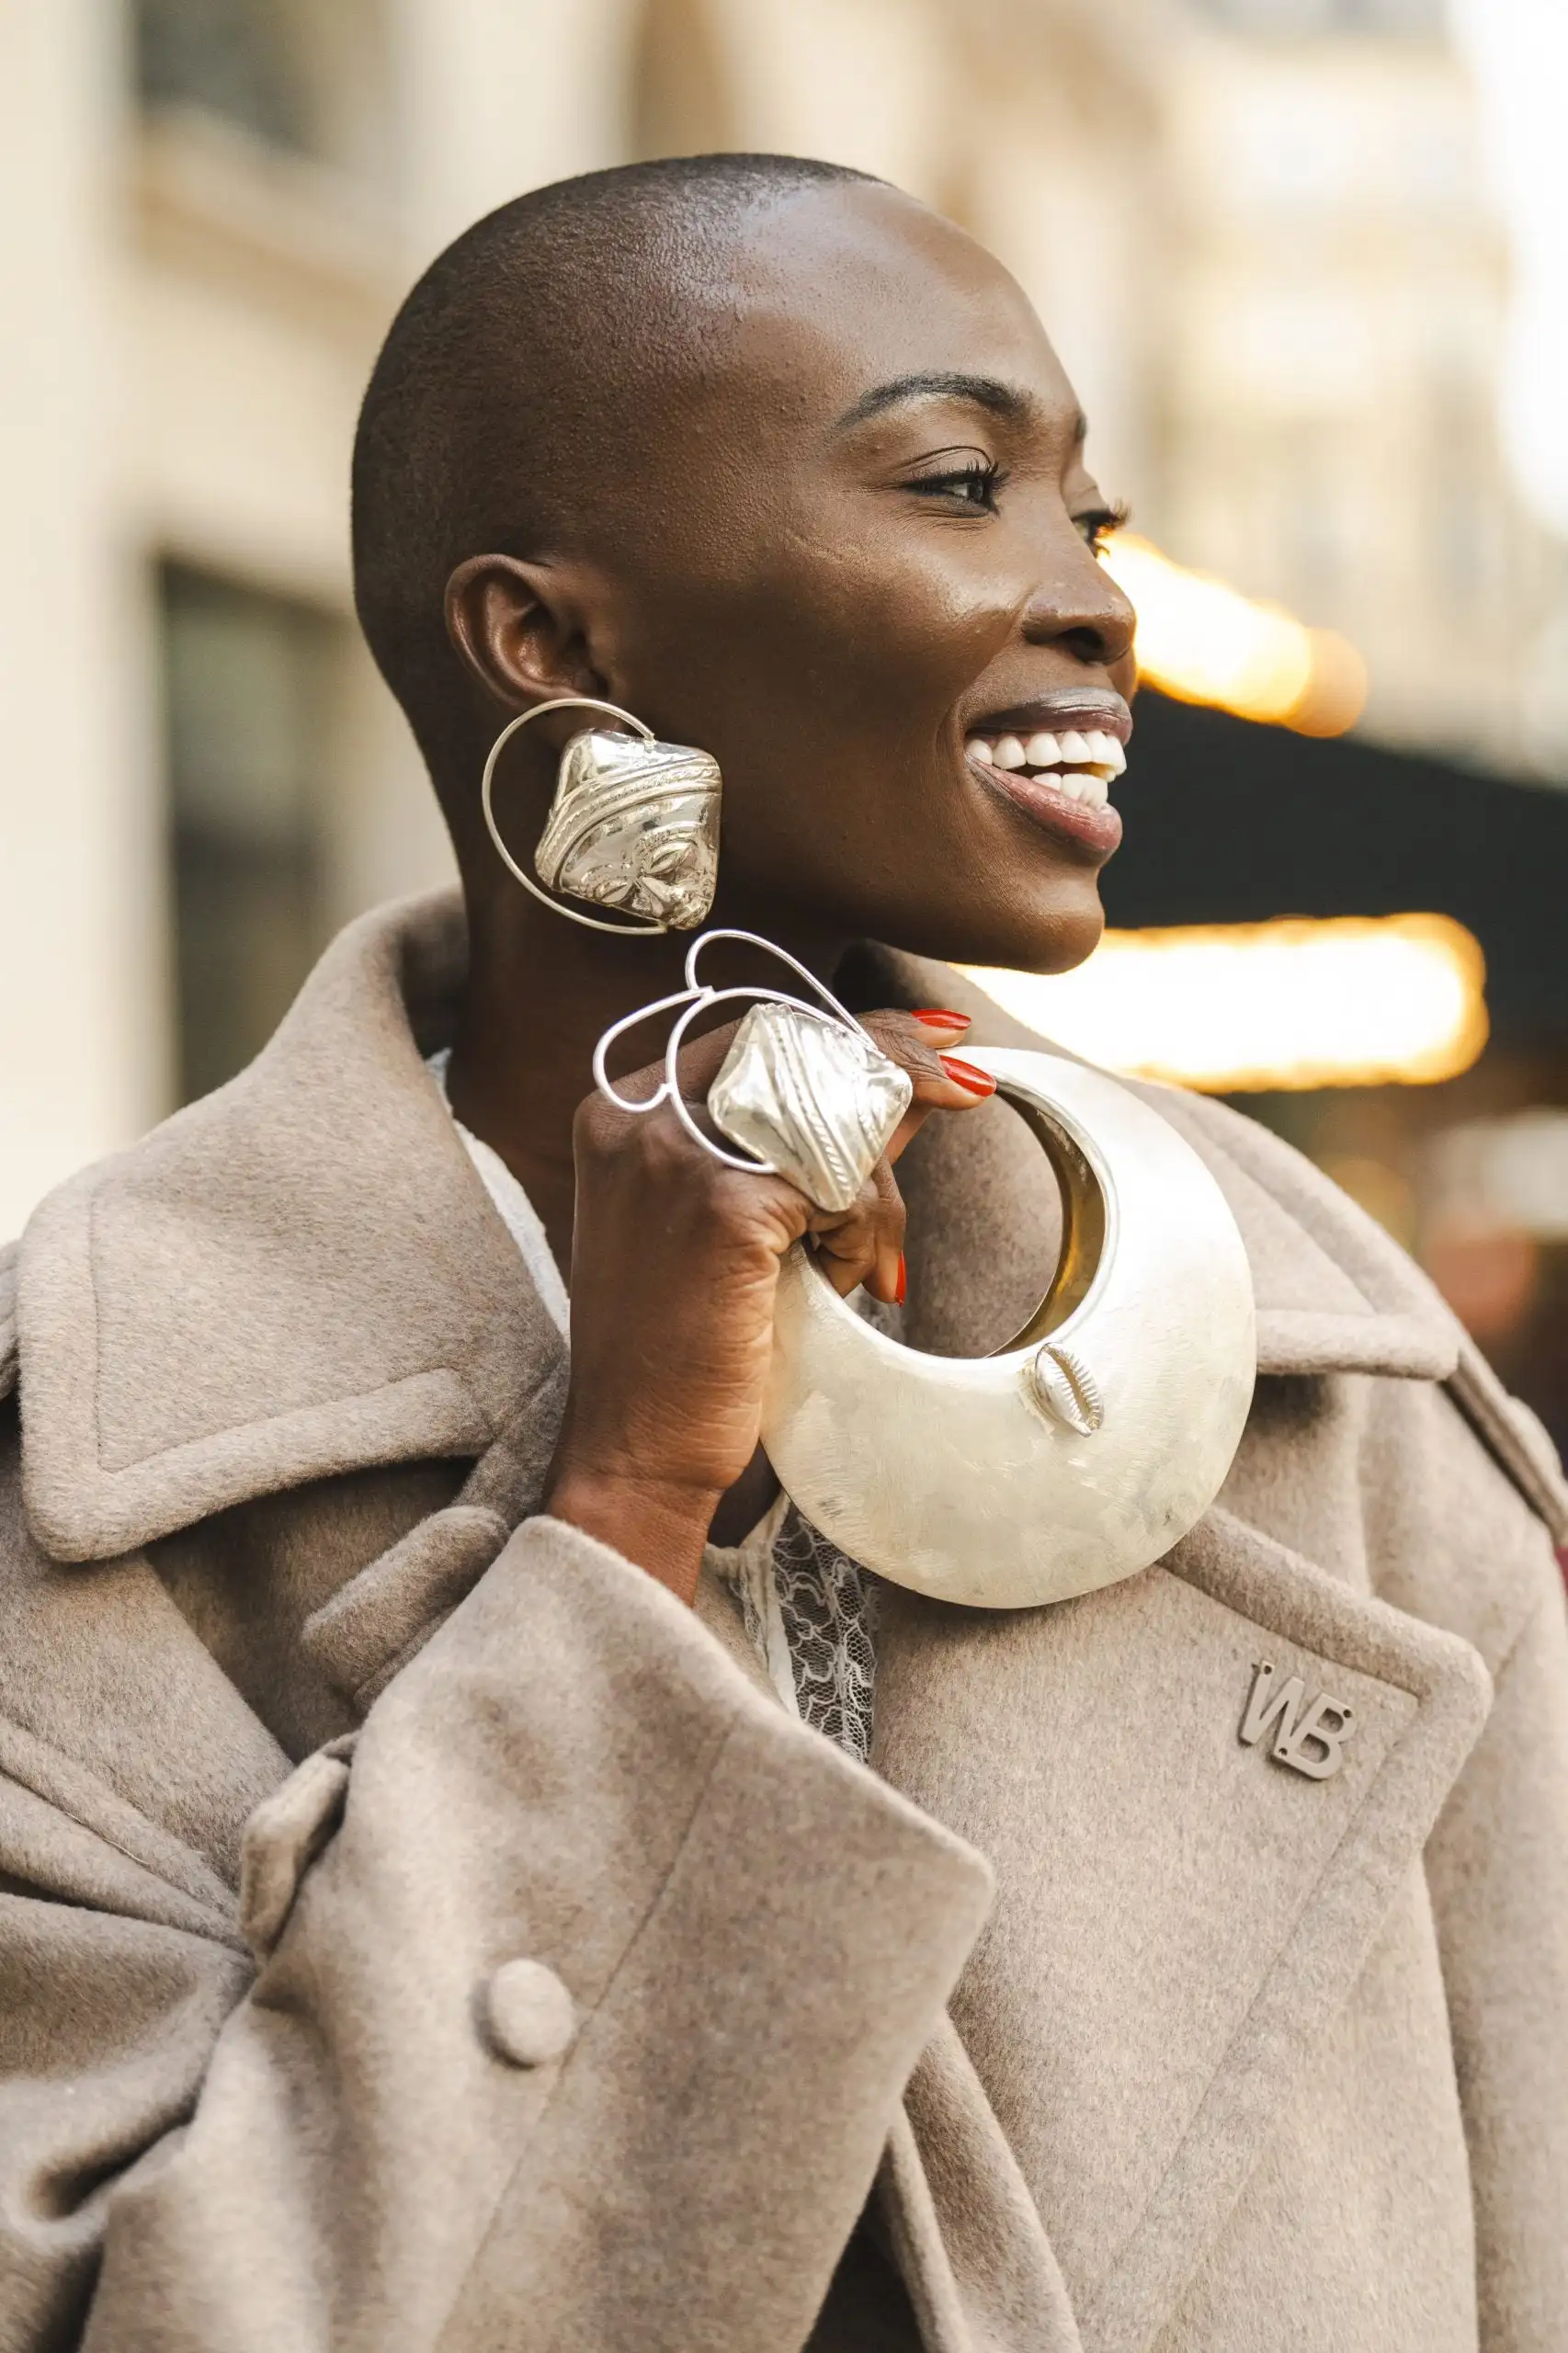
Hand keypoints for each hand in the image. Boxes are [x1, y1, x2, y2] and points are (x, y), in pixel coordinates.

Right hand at [543, 1007, 994, 1600]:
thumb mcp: (742, 1223)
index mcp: (623, 1108)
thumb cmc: (689, 1348)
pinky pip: (844, 1184)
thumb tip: (904, 1084)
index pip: (758, 1029)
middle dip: (899, 1067)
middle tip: (969, 1086)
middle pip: (802, 1048)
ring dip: (873, 1194)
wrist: (639, 1451)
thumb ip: (804, 1145)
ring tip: (860, 1265)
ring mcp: (672, 1152)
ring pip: (833, 1116)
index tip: (937, 1038)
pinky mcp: (721, 1203)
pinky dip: (865, 1235)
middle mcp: (636, 1112)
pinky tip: (849, 1284)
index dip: (855, 1027)